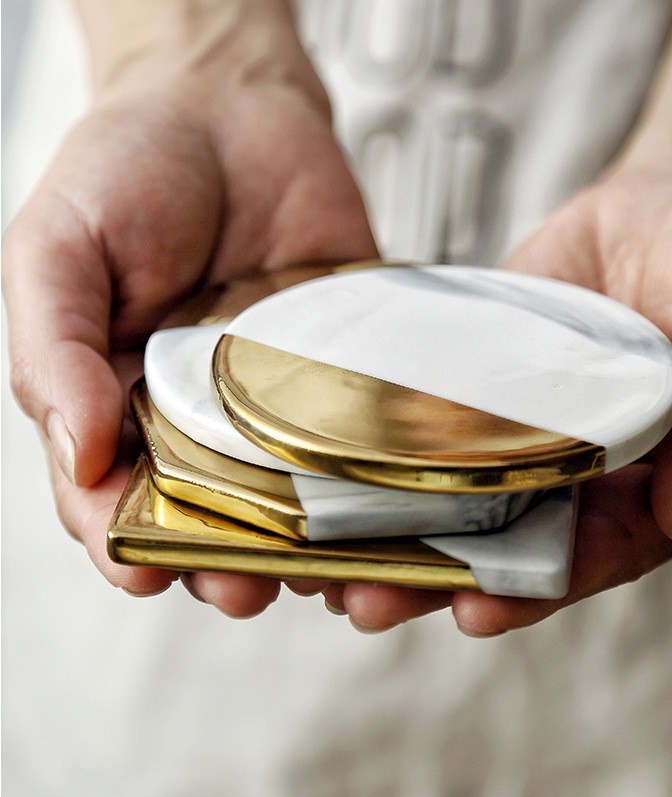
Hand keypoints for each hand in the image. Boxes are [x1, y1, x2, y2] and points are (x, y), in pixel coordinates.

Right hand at [3, 29, 377, 614]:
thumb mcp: (57, 249)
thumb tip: (82, 455)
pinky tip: (390, 509)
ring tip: (329, 570)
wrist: (228, 108)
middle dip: (225, 562)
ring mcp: (277, 398)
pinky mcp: (342, 369)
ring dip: (309, 543)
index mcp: (117, 401)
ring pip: (294, 496)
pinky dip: (375, 479)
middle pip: (210, 517)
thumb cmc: (126, 170)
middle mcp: (199, 415)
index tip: (148, 572)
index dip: (126, 542)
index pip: (112, 497)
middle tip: (246, 585)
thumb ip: (54, 351)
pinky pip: (360, 435)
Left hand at [322, 160, 671, 634]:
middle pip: (515, 540)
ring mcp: (533, 423)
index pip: (600, 551)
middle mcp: (593, 466)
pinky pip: (438, 420)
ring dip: (400, 528)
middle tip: (366, 601)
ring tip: (325, 562)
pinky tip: (334, 467)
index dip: (541, 585)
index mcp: (665, 477)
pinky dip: (390, 450)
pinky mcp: (489, 378)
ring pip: (464, 492)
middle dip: (444, 575)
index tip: (476, 609)